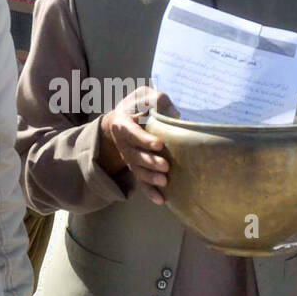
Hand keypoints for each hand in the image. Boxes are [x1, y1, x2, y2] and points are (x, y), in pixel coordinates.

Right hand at [98, 85, 178, 204]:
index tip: (159, 144)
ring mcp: (128, 158)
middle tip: (166, 166)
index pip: (132, 133)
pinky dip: (149, 192)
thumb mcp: (145, 96)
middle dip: (150, 162)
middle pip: (134, 156)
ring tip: (164, 182)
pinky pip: (140, 181)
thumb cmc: (138, 106)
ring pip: (137, 171)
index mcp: (122, 124)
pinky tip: (161, 200)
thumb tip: (175, 115)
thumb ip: (158, 101)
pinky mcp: (135, 167)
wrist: (121, 119)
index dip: (144, 140)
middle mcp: (122, 144)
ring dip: (150, 178)